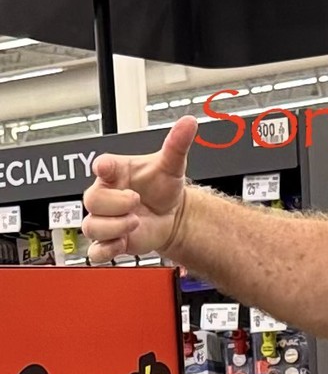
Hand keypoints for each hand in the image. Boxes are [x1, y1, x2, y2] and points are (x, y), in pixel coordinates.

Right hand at [82, 115, 196, 261]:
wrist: (172, 216)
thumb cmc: (163, 188)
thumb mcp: (171, 165)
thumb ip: (176, 144)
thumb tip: (189, 123)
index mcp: (114, 172)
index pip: (100, 166)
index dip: (102, 167)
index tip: (106, 168)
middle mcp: (106, 195)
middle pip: (92, 201)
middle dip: (117, 204)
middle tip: (137, 202)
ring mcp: (106, 218)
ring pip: (92, 227)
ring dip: (116, 227)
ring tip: (136, 222)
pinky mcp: (110, 240)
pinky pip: (96, 251)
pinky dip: (107, 250)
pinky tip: (122, 242)